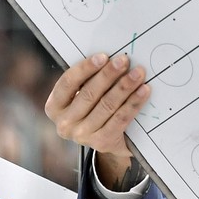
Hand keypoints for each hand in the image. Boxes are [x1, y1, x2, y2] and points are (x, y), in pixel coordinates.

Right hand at [44, 53, 150, 182]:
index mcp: (54, 107)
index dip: (85, 68)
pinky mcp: (102, 142)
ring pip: (107, 105)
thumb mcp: (82, 96)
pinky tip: (144, 90)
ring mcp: (82, 135)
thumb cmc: (92, 109)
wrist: (106, 141)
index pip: (68, 83)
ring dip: (125, 87)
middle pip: (89, 94)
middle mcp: (64, 123)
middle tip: (124, 61)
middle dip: (109, 75)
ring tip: (138, 73)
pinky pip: (121, 119)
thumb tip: (110, 59)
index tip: (103, 56)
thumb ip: (88, 80)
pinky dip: (133, 103)